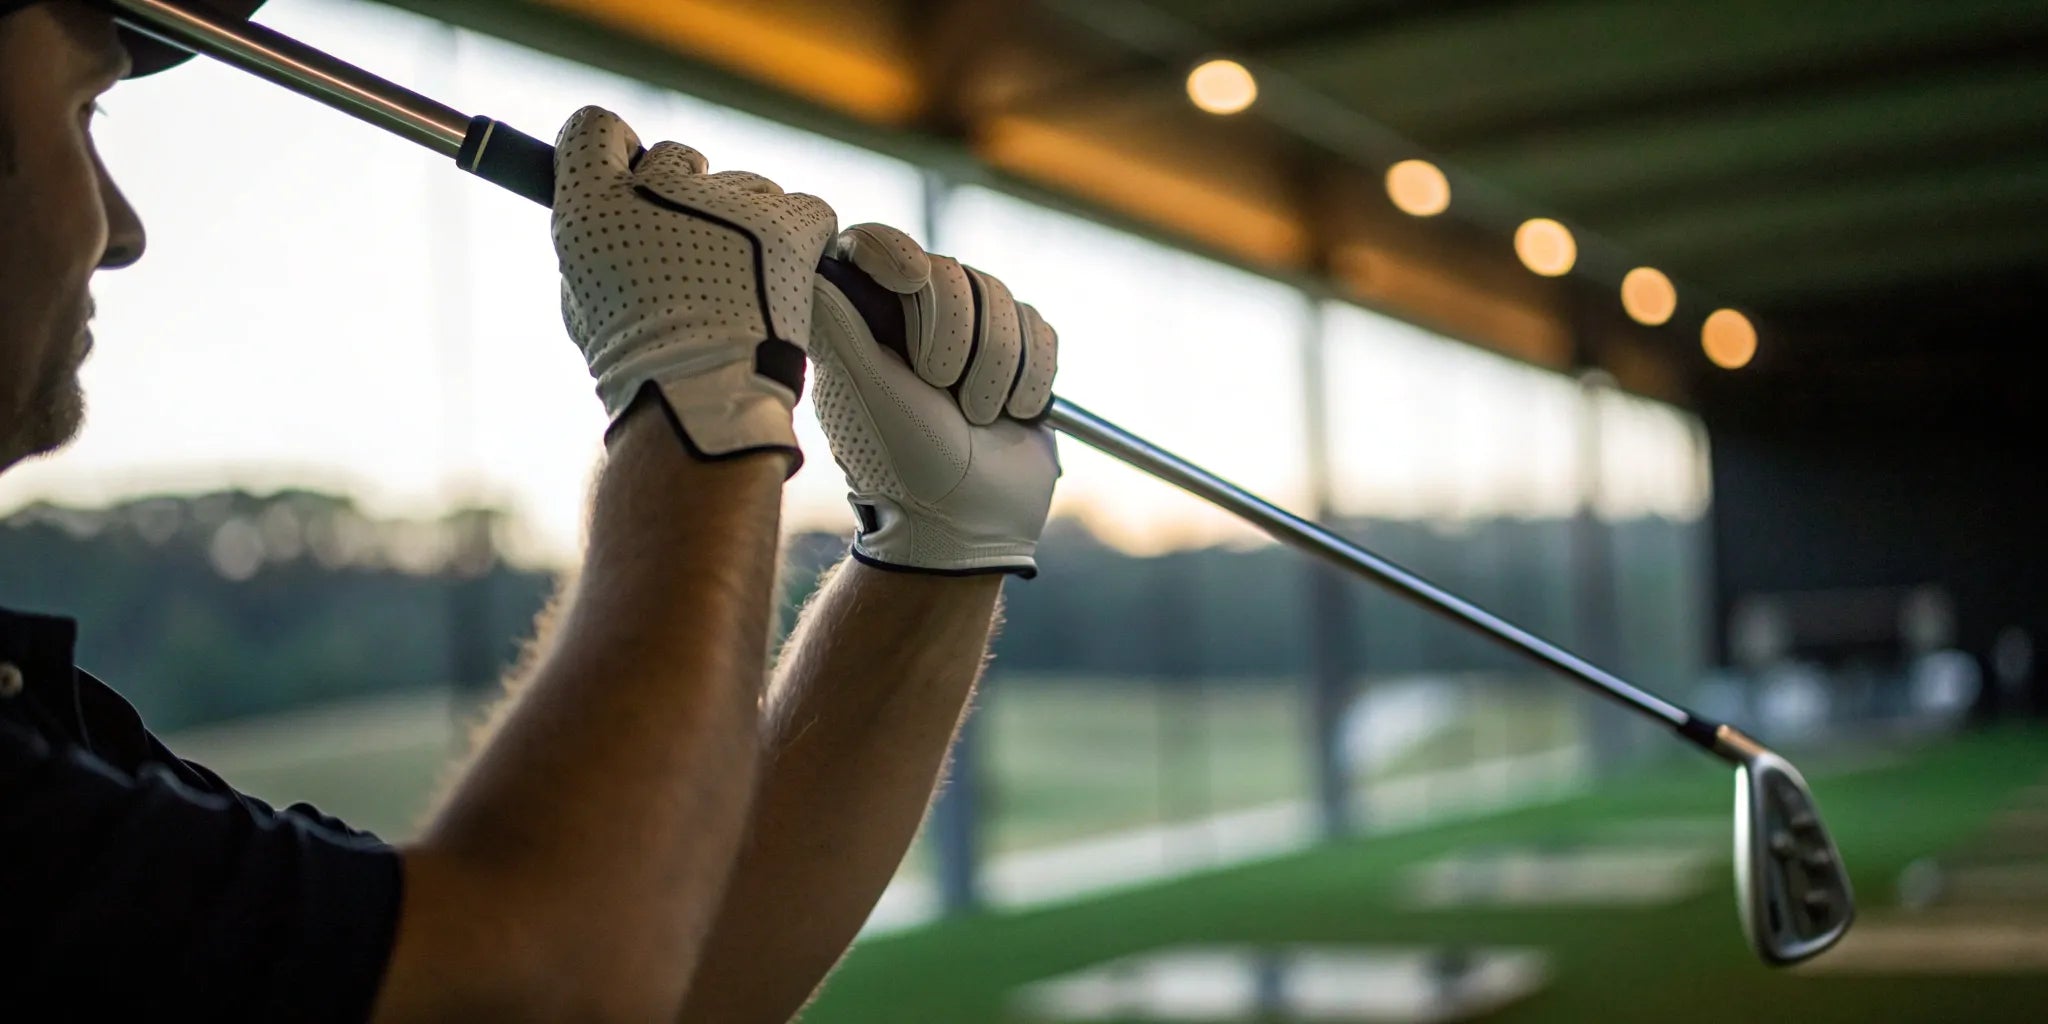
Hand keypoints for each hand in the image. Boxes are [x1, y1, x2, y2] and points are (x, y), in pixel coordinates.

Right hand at [552, 106, 836, 465]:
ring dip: (746, 222)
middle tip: (697, 251)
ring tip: (745, 284)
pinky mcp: (786, 221)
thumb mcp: (584, 301)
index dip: (616, 151)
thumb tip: (619, 208)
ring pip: (745, 186)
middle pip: (675, 156)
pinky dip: (805, 237)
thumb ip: (598, 241)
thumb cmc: (639, 363)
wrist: (700, 399)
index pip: (594, 128)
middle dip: (686, 194)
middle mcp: (656, 187)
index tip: (633, 178)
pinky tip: (792, 272)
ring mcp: (726, 200)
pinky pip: (807, 207)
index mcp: (591, 203)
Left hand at [810, 223, 1059, 576]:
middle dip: (959, 335)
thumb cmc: (907, 465)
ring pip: (1002, 297)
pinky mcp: (1021, 353)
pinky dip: (1032, 375)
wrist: (974, 525)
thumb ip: (837, 323)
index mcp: (866, 322)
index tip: (911, 278)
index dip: (897, 251)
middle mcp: (917, 319)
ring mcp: (973, 335)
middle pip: (950, 271)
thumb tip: (811, 259)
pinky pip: (1040, 327)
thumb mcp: (864, 392)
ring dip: (999, 366)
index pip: (876, 245)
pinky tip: (1014, 414)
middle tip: (944, 391)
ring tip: (980, 417)